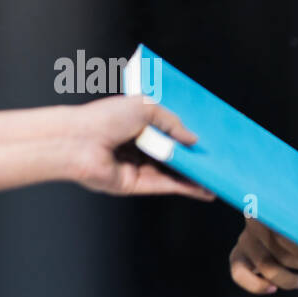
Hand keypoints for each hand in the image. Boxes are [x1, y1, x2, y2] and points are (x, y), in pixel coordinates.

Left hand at [66, 95, 214, 198]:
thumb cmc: (105, 118)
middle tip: (218, 159)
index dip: (187, 134)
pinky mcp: (137, 184)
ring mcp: (138, 166)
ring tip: (219, 175)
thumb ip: (173, 123)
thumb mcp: (146, 107)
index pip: (168, 130)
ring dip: (196, 175)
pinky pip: (168, 185)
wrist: (79, 141)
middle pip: (173, 153)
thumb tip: (193, 140)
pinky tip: (205, 188)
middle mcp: (138, 146)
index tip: (208, 139)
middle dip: (195, 157)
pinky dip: (188, 188)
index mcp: (137, 125)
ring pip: (174, 172)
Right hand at [228, 218, 297, 293]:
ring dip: (283, 276)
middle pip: (273, 242)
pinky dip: (254, 284)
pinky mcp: (241, 256)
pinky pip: (239, 272)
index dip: (297, 239)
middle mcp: (255, 218)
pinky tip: (272, 288)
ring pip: (262, 262)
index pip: (280, 219)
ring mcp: (247, 238)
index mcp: (274, 201)